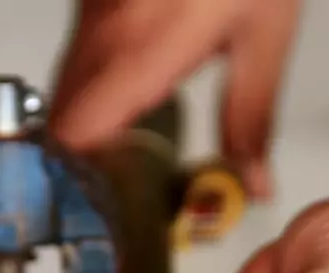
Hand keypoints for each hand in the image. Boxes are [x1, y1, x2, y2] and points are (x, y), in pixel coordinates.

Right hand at [49, 0, 300, 195]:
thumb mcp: (266, 38)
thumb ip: (252, 121)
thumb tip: (255, 186)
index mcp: (143, 45)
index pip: (76, 132)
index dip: (81, 172)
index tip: (103, 197)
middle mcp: (105, 24)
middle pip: (63, 112)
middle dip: (84, 151)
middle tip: (118, 180)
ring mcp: (92, 4)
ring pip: (65, 81)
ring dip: (88, 116)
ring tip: (126, 142)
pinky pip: (77, 51)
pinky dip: (93, 81)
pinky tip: (129, 89)